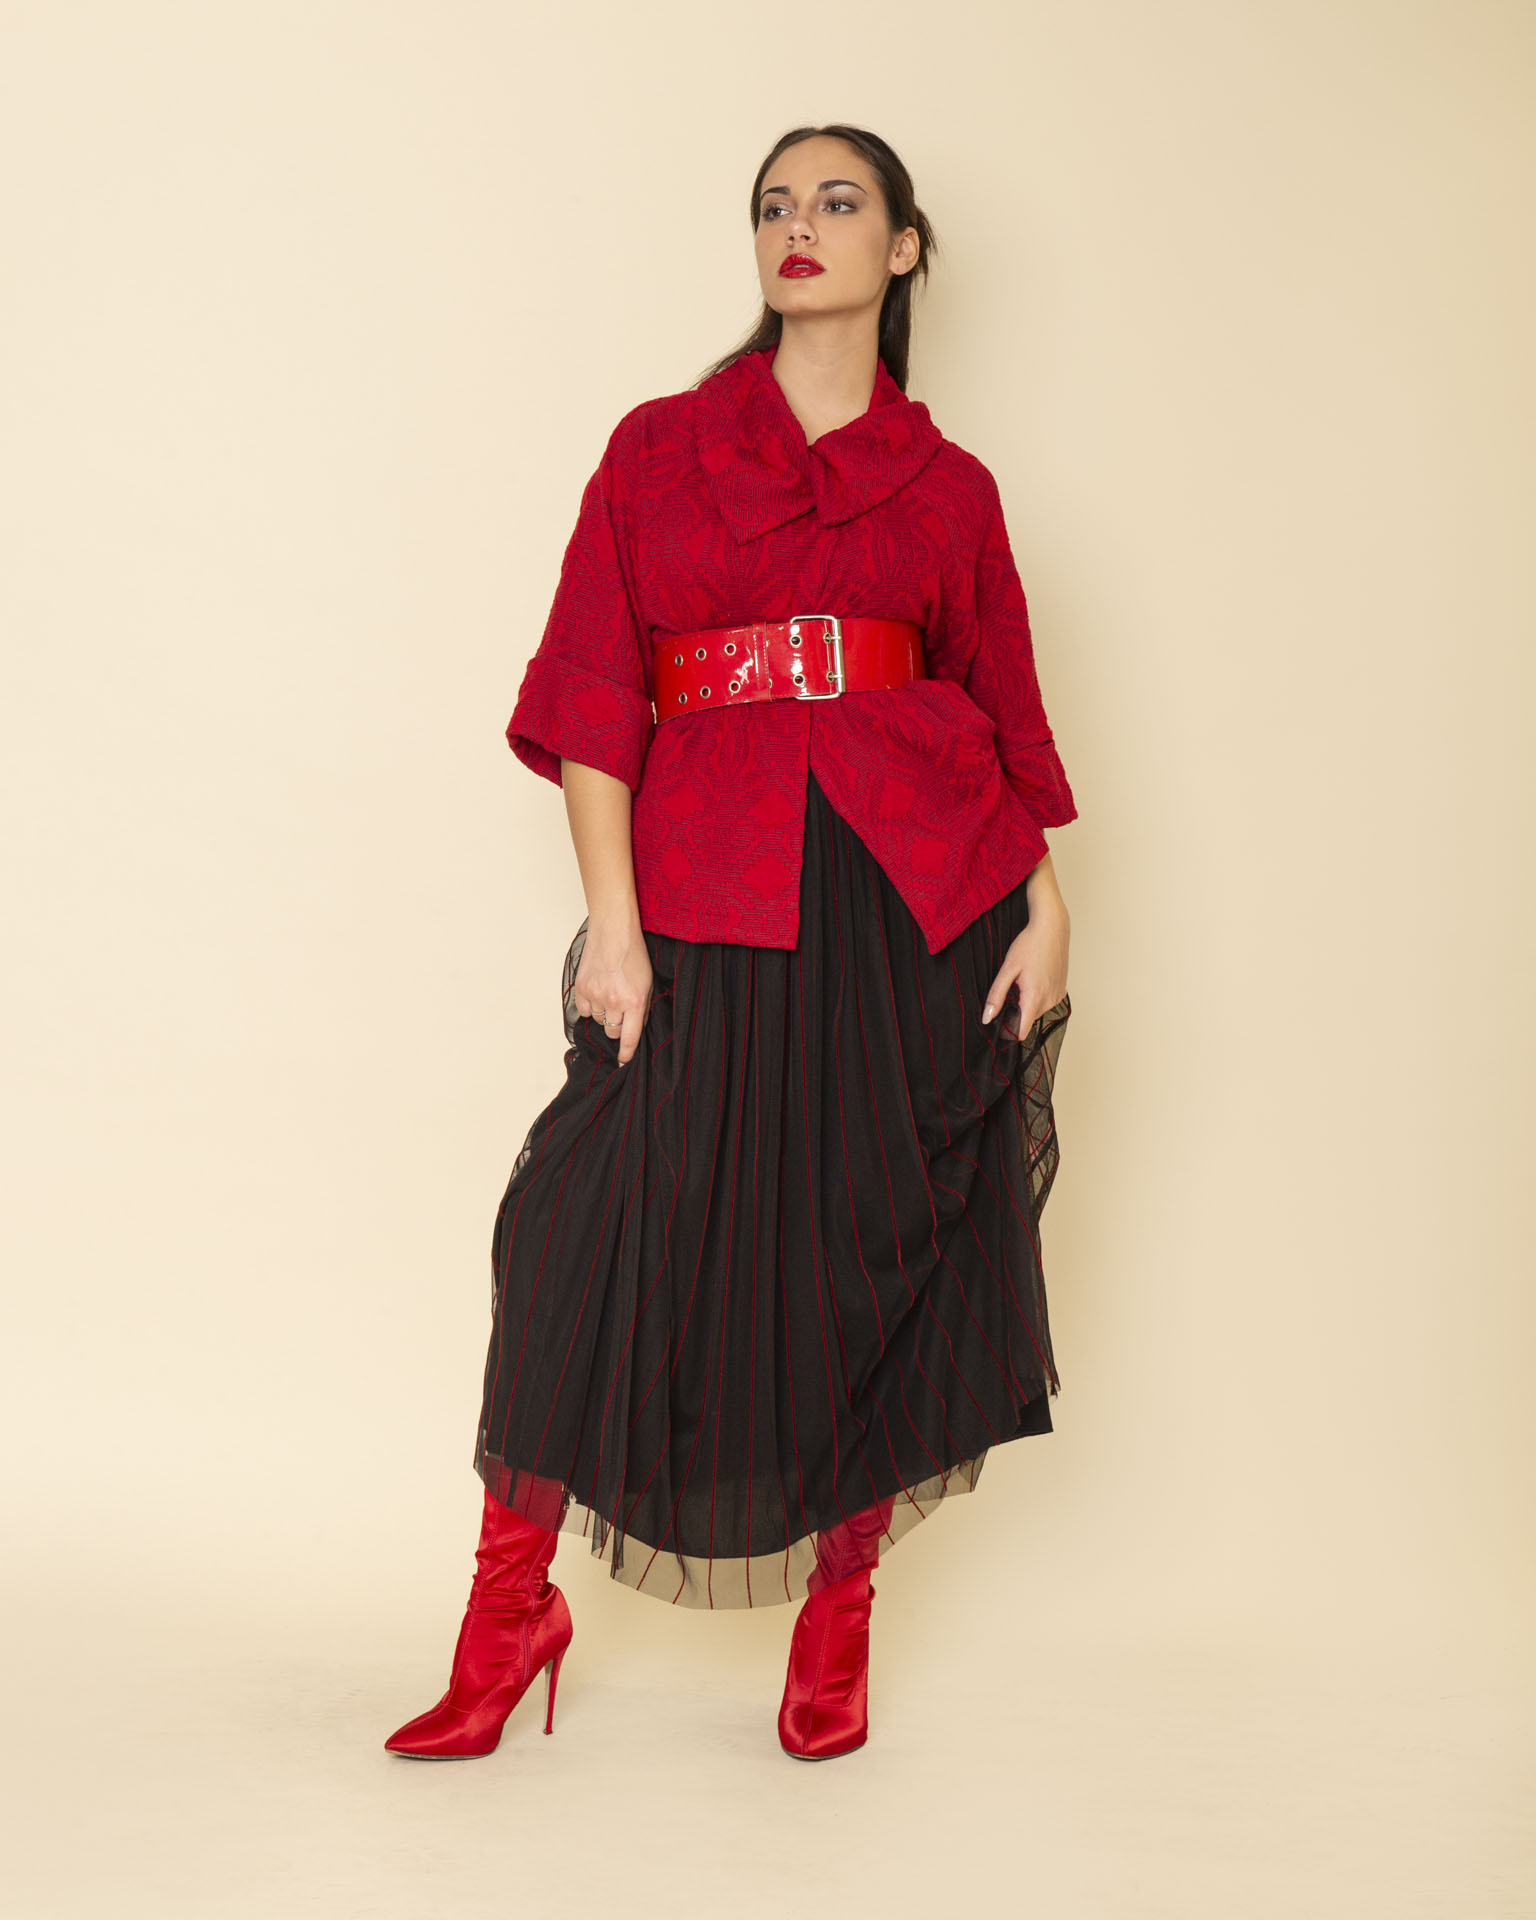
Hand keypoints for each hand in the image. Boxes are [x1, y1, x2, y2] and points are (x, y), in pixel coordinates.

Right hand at [570, 915, 653, 1066]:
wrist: (613, 931)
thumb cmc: (633, 953)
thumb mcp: (648, 983)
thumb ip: (642, 1007)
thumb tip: (635, 1028)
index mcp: (634, 1002)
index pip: (629, 1038)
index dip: (626, 1054)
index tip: (622, 1062)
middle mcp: (614, 1001)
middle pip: (612, 1031)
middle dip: (617, 1025)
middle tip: (620, 1009)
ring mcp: (595, 995)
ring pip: (597, 1020)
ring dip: (603, 1013)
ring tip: (610, 993)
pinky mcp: (581, 988)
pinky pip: (583, 1010)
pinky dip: (589, 1005)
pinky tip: (597, 991)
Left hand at [981, 888, 1068, 1036]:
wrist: (1052, 928)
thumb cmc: (1030, 945)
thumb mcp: (1007, 969)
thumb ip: (996, 995)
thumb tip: (987, 1018)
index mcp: (1034, 997)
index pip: (1022, 1032)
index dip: (1007, 1031)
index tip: (997, 1023)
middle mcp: (1050, 1000)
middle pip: (1027, 1020)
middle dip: (1014, 1012)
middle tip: (1008, 989)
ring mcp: (1058, 996)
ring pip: (1035, 1012)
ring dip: (1025, 1003)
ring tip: (1022, 981)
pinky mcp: (1062, 991)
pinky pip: (1045, 1002)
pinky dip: (1036, 996)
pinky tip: (1033, 978)